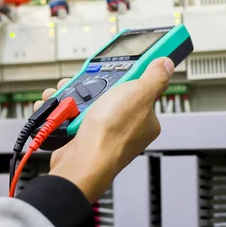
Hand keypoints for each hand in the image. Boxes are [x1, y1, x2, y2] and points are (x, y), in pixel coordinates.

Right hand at [36, 58, 174, 202]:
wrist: (82, 162)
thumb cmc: (112, 135)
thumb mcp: (139, 94)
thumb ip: (154, 78)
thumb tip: (166, 64)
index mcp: (144, 118)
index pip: (139, 88)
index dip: (125, 76)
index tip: (116, 69)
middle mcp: (125, 127)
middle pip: (108, 93)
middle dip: (92, 85)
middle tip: (85, 84)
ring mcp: (102, 132)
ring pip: (86, 103)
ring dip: (72, 96)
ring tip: (67, 97)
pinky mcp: (82, 137)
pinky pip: (71, 117)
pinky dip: (62, 111)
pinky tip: (59, 109)